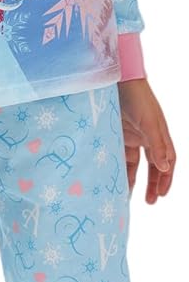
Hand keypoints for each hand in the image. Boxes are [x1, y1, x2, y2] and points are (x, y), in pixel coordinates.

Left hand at [118, 78, 175, 202]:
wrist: (116, 80)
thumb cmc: (138, 98)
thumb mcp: (149, 122)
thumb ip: (156, 145)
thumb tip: (165, 168)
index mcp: (160, 135)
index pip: (167, 161)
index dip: (166, 177)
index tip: (162, 194)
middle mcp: (147, 137)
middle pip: (152, 166)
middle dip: (152, 183)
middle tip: (150, 201)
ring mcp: (131, 136)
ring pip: (134, 163)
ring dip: (133, 179)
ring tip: (129, 197)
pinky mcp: (115, 134)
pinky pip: (118, 156)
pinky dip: (117, 168)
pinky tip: (113, 180)